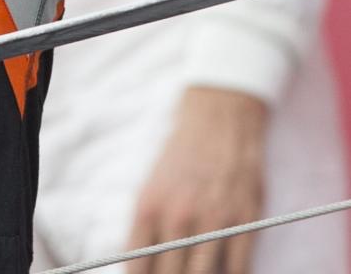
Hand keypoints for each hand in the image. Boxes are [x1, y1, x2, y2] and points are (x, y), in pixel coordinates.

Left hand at [125, 86, 268, 273]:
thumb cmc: (180, 158)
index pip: (137, 266)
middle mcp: (177, 218)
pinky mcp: (244, 224)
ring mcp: (213, 222)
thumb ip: (147, 228)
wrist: (217, 123)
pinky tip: (222, 273)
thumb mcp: (151, 188)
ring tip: (194, 272)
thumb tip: (143, 265)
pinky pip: (237, 270)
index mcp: (147, 208)